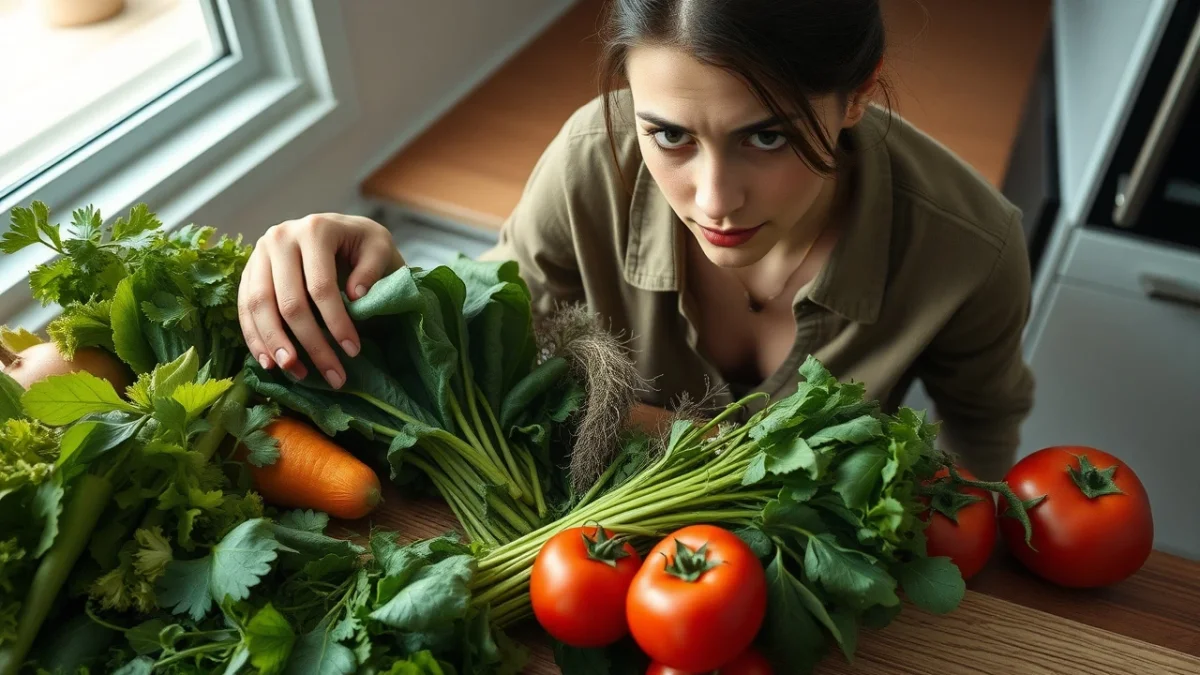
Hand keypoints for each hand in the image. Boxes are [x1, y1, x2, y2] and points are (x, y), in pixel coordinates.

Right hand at [237, 213, 403, 387]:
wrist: (340, 230)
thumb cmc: (363, 244)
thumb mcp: (380, 248)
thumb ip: (371, 269)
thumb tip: (355, 296)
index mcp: (314, 230)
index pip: (321, 285)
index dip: (336, 322)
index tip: (353, 350)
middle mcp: (280, 238)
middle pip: (288, 301)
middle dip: (310, 343)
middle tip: (331, 375)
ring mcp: (259, 254)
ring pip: (259, 307)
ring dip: (276, 345)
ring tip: (295, 372)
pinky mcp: (249, 271)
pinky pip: (244, 308)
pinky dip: (255, 338)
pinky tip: (269, 362)